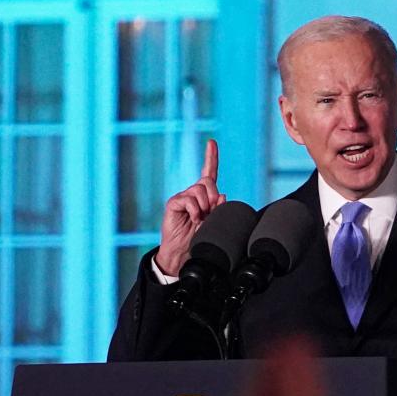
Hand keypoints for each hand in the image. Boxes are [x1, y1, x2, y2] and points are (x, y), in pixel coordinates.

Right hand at [154, 138, 224, 275]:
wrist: (183, 252)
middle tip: (211, 212)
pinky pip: (188, 199)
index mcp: (204, 196)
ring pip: (199, 189)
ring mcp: (182, 198)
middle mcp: (193, 194)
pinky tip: (194, 219)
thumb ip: (219, 209)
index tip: (212, 142)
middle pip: (207, 181)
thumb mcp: (214, 223)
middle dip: (214, 196)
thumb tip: (222, 195)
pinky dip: (195, 210)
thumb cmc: (198, 238)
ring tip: (200, 219)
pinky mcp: (173, 203)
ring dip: (204, 205)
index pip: (209, 173)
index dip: (211, 157)